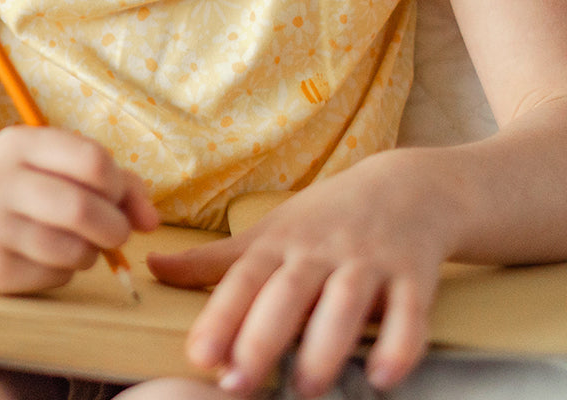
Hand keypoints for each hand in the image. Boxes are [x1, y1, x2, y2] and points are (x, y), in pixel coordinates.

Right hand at [0, 124, 158, 293]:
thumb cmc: (23, 182)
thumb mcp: (58, 162)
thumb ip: (115, 182)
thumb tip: (150, 221)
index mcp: (17, 143)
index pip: (91, 160)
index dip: (118, 184)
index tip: (119, 197)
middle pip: (81, 209)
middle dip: (114, 226)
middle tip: (118, 233)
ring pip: (69, 249)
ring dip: (91, 253)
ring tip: (83, 245)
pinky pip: (51, 277)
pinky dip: (66, 272)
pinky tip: (52, 259)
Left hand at [146, 154, 448, 396]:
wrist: (409, 187)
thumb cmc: (328, 217)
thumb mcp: (270, 231)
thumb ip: (214, 261)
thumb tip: (153, 267)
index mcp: (283, 243)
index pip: (246, 279)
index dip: (222, 315)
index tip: (200, 354)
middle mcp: (322, 251)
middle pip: (289, 292)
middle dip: (263, 336)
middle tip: (239, 382)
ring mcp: (369, 262)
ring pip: (346, 303)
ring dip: (326, 345)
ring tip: (308, 386)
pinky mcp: (413, 276)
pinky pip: (408, 313)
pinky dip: (399, 344)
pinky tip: (383, 376)